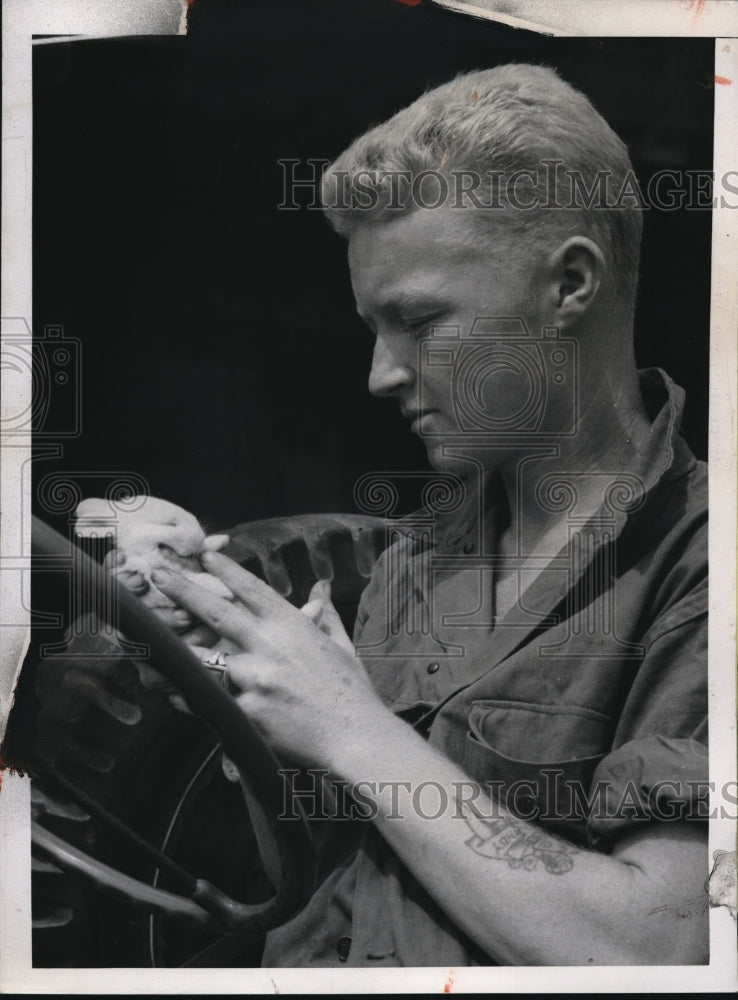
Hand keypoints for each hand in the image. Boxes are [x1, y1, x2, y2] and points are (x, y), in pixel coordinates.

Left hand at [149, 551, 387, 768]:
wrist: (357, 737)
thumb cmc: (352, 693)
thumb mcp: (342, 646)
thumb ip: (326, 615)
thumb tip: (320, 587)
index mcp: (292, 626)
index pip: (252, 589)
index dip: (225, 569)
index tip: (204, 554)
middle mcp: (270, 646)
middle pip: (217, 612)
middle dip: (184, 590)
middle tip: (159, 575)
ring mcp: (255, 678)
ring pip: (202, 658)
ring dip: (177, 650)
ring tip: (150, 641)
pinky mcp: (246, 711)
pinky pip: (207, 700)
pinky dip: (189, 695)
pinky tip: (173, 691)